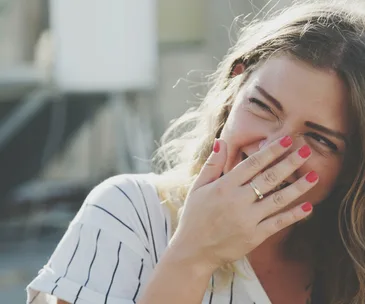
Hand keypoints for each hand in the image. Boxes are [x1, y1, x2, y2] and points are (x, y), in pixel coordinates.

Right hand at [170, 136, 316, 269]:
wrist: (194, 250)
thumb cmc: (194, 216)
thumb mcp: (198, 187)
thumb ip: (212, 164)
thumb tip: (221, 141)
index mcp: (224, 186)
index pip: (252, 164)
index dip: (271, 151)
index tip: (286, 140)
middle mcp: (238, 201)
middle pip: (269, 178)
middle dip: (289, 163)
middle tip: (306, 151)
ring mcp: (248, 219)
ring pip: (278, 200)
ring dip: (298, 187)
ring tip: (314, 176)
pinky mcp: (254, 236)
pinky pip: (278, 223)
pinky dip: (294, 215)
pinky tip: (308, 207)